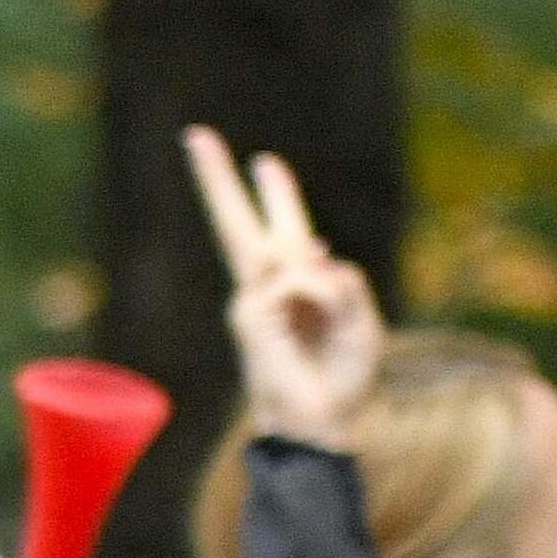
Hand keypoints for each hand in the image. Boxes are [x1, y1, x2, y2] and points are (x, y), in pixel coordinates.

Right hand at [186, 126, 383, 451]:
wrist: (321, 422)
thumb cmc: (342, 379)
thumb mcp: (361, 321)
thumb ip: (343, 282)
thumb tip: (311, 257)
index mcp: (296, 286)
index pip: (283, 230)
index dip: (276, 195)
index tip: (265, 163)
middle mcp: (265, 288)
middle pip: (236, 223)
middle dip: (217, 178)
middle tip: (195, 134)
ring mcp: (251, 300)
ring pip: (294, 255)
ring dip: (325, 288)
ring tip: (331, 326)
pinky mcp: (248, 314)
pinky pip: (298, 280)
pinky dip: (320, 297)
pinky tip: (318, 324)